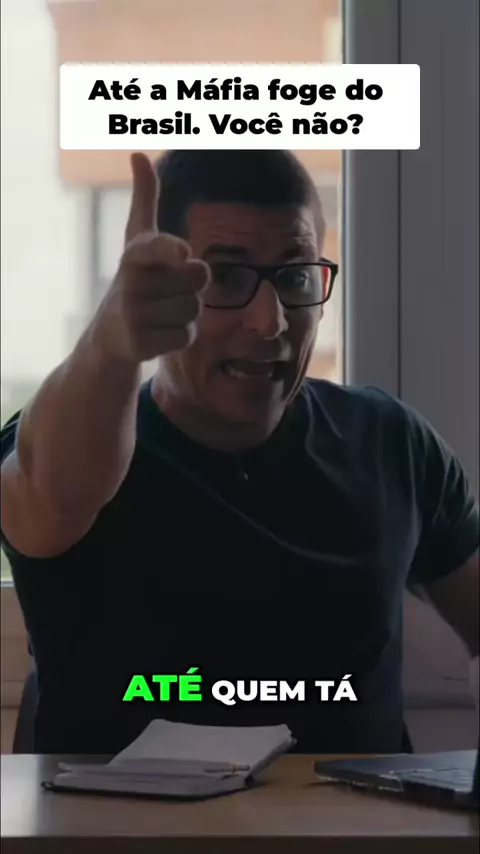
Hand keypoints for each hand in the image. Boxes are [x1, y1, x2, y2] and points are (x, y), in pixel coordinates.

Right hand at [94, 152, 209, 363]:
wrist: (112, 334)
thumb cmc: (137, 279)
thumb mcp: (138, 239)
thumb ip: (145, 199)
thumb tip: (138, 153)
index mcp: (134, 253)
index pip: (157, 247)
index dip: (172, 251)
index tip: (185, 254)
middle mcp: (130, 283)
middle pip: (198, 280)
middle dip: (193, 287)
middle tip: (169, 290)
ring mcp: (133, 316)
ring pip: (194, 310)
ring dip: (187, 314)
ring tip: (162, 312)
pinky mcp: (140, 345)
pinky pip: (186, 337)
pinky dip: (181, 337)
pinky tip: (160, 334)